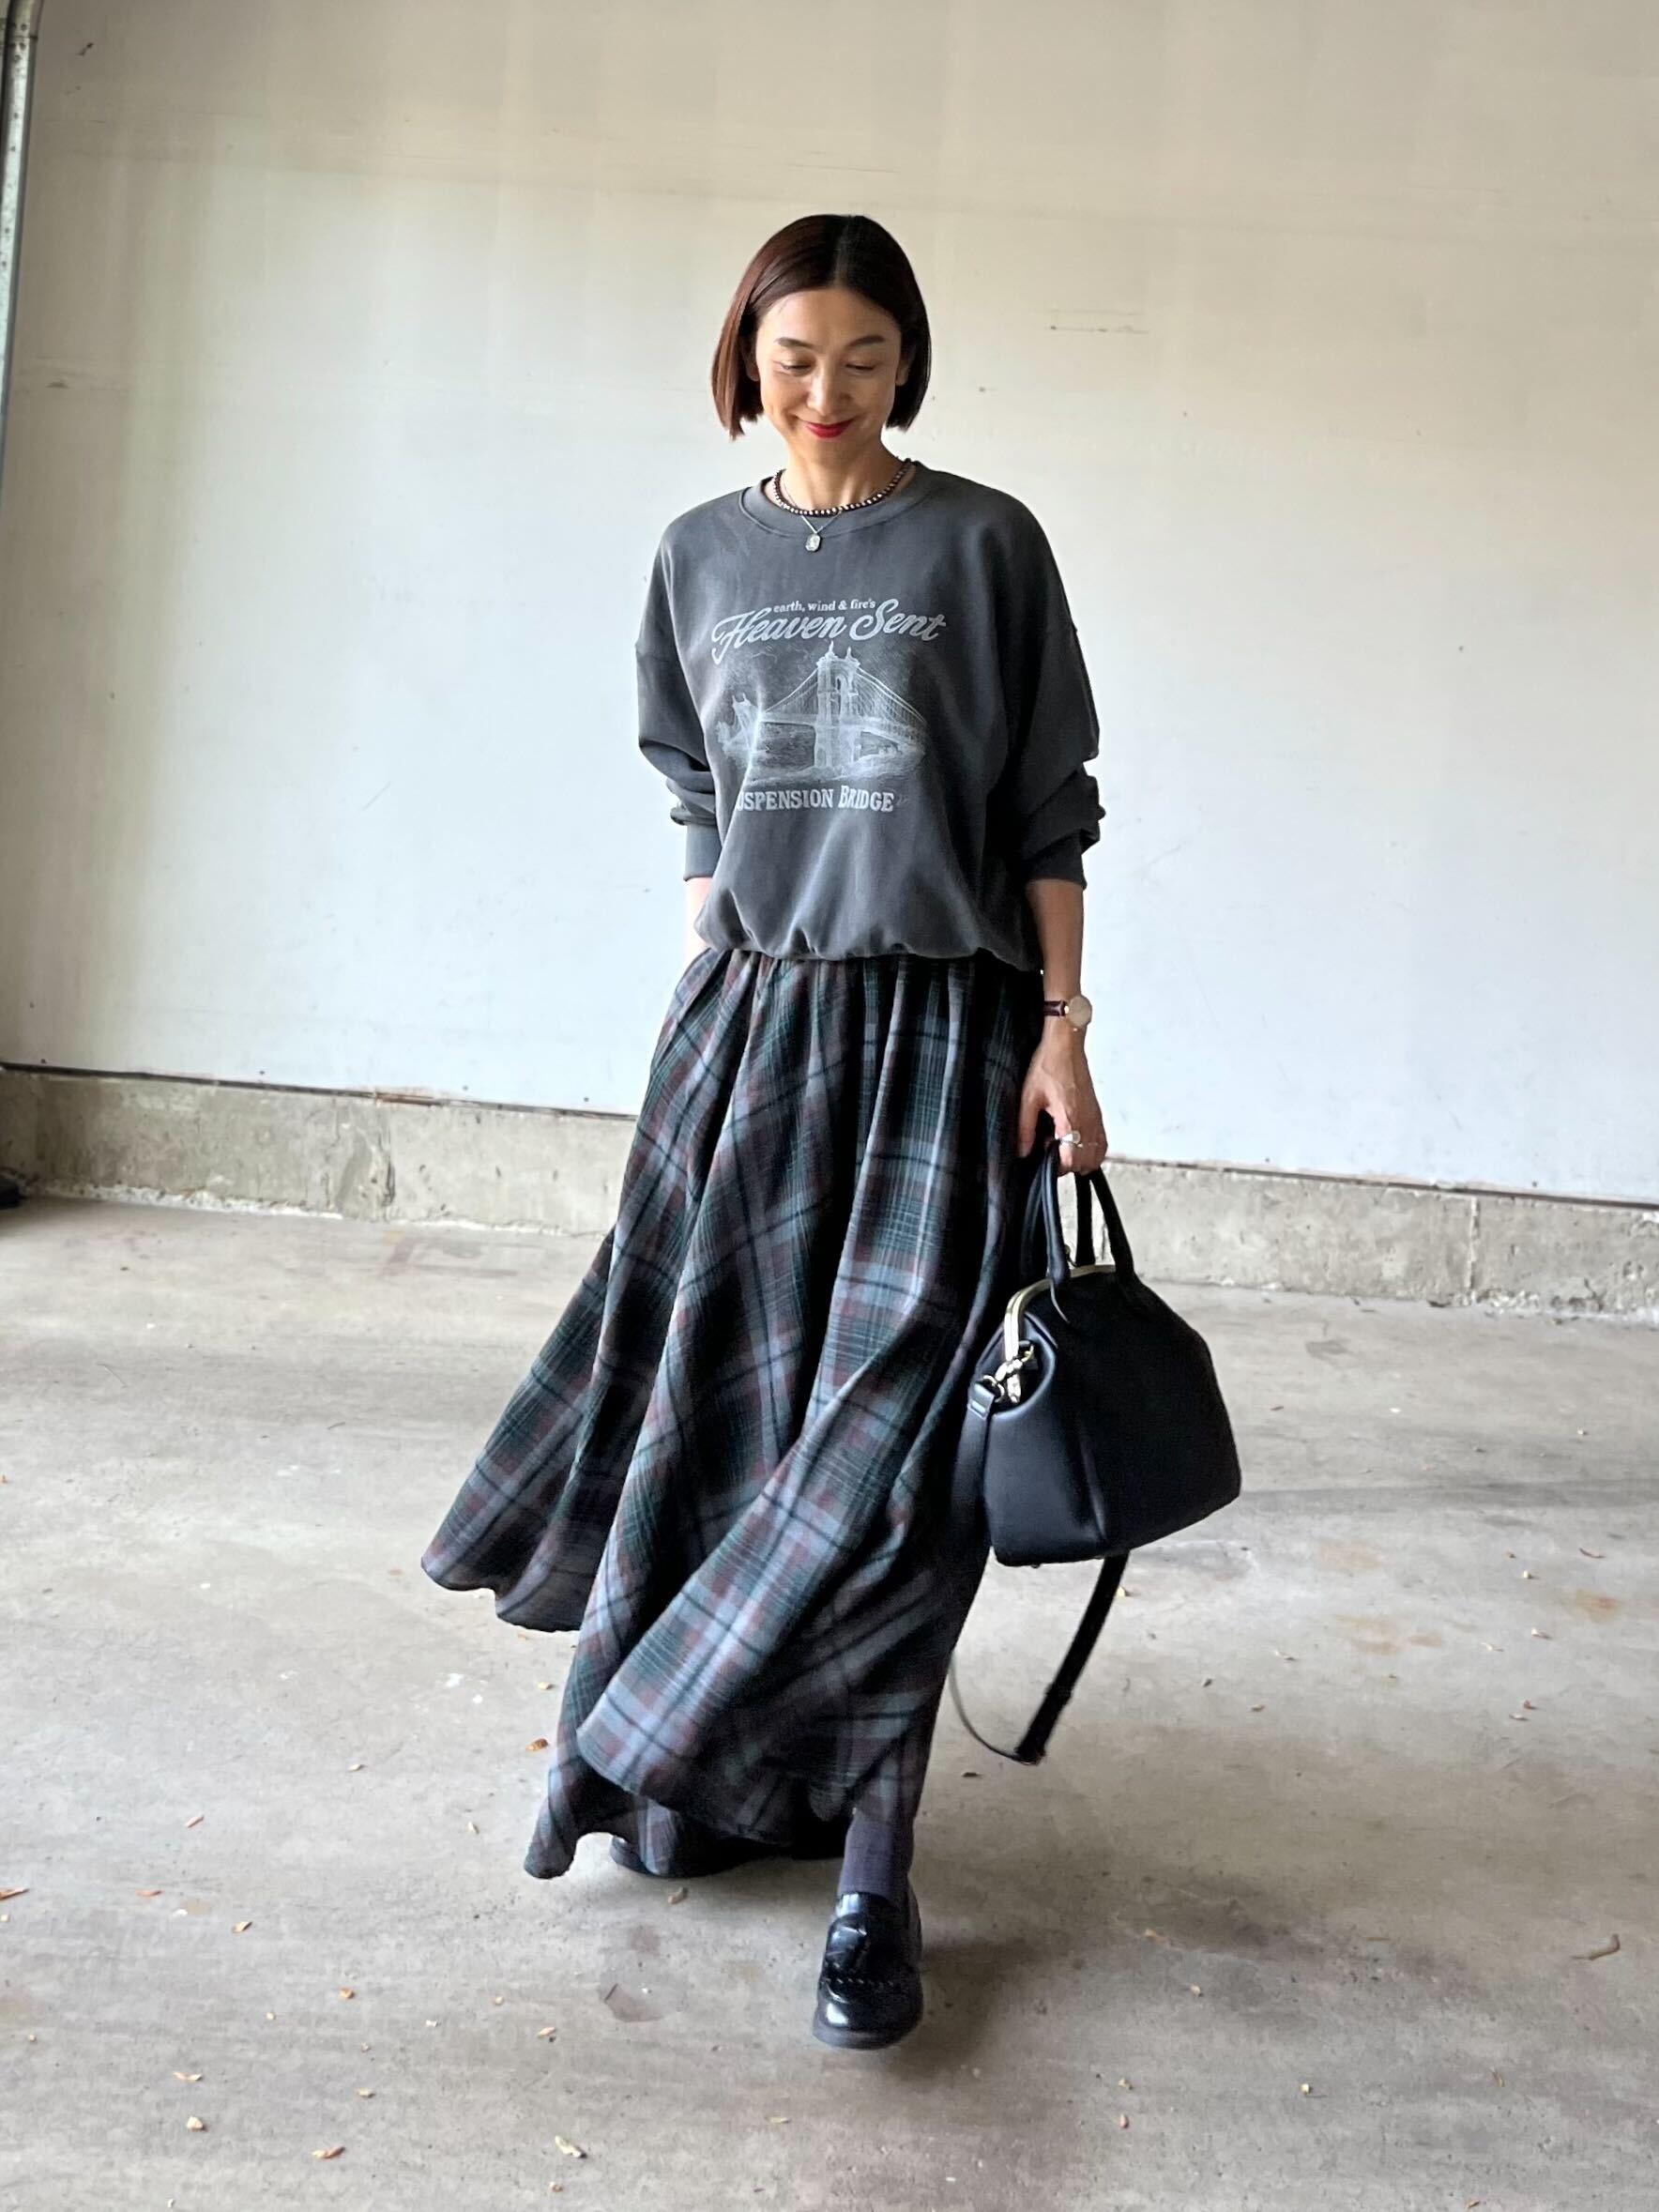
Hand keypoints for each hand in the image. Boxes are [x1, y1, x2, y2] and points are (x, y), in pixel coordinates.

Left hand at [1016, 1031, 1108, 1176]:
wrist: (1066, 1045)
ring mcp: (1095, 1118)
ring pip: (1098, 1154)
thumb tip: (1022, 1151)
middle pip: (1087, 1162)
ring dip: (1082, 1159)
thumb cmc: (1048, 1065)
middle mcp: (1088, 1122)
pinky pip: (1102, 1141)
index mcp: (1071, 1119)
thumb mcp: (1028, 1097)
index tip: (1044, 1158)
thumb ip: (1025, 1128)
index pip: (1071, 1161)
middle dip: (1069, 1165)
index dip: (1057, 1167)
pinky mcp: (1097, 1113)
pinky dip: (1092, 1149)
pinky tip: (1075, 1141)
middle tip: (1052, 1153)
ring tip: (1064, 1148)